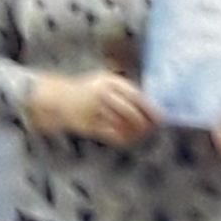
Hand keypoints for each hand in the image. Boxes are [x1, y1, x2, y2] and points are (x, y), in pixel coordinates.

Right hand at [29, 69, 157, 146]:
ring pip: (120, 124)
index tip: (160, 118)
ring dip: (134, 132)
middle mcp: (101, 94)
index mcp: (110, 81)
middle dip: (143, 123)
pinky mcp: (87, 124)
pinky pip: (110, 134)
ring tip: (141, 135)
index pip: (135, 96)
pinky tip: (128, 139)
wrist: (60, 99)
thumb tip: (152, 106)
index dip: (149, 109)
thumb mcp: (106, 82)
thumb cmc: (91, 91)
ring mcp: (93, 109)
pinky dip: (122, 138)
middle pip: (129, 111)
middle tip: (151, 129)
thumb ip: (126, 91)